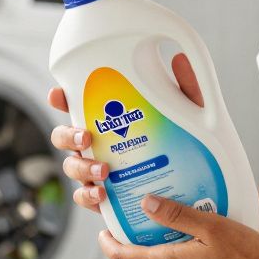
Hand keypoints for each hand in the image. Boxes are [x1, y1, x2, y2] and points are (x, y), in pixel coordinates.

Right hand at [48, 53, 203, 212]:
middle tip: (87, 137)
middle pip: (64, 137)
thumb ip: (185, 90)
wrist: (199, 191)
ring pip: (72, 168)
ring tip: (103, 173)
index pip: (78, 105)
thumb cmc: (189, 147)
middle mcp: (99, 145)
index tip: (58, 94)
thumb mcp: (191, 116)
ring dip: (80, 169)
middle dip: (67, 136)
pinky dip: (89, 198)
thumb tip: (178, 59)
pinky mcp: (107, 199)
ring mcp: (99, 172)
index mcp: (111, 121)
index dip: (62, 99)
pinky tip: (102, 197)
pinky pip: (87, 199)